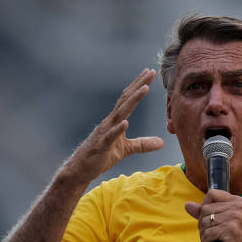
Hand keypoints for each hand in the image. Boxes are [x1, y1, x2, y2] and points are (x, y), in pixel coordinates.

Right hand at [63, 69, 163, 183]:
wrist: (80, 170)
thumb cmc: (101, 156)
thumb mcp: (126, 150)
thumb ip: (143, 144)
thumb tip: (161, 142)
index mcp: (115, 120)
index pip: (128, 99)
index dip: (139, 86)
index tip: (150, 73)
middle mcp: (109, 122)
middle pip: (125, 100)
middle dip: (138, 85)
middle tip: (149, 71)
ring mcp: (104, 133)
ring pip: (120, 114)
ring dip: (132, 101)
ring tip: (145, 89)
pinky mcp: (101, 146)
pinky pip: (110, 137)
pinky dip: (118, 129)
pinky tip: (126, 123)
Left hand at [185, 190, 241, 241]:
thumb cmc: (235, 241)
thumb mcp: (222, 222)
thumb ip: (205, 212)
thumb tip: (187, 205)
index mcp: (239, 201)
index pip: (212, 193)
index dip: (204, 206)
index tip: (209, 219)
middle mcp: (239, 206)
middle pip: (205, 208)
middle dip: (202, 224)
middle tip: (211, 234)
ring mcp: (235, 217)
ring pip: (204, 221)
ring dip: (204, 235)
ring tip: (213, 241)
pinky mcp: (230, 229)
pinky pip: (207, 233)